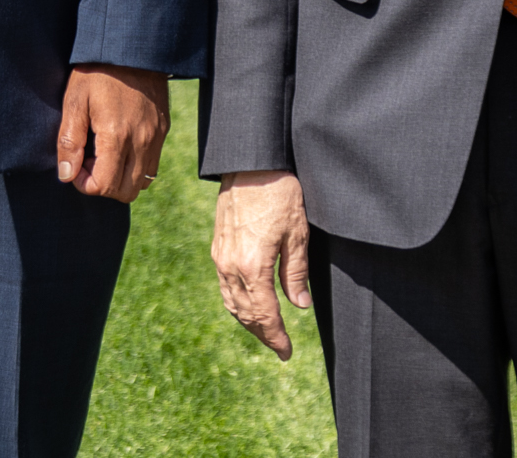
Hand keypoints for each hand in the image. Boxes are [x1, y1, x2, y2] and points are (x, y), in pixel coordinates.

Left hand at [56, 63, 170, 202]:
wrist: (132, 45)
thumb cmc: (98, 71)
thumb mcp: (75, 100)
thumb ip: (69, 140)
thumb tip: (66, 175)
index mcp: (116, 135)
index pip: (103, 186)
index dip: (84, 183)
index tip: (75, 165)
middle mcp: (141, 142)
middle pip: (124, 192)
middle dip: (102, 185)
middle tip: (88, 160)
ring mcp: (156, 137)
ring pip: (141, 183)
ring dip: (120, 178)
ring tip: (103, 153)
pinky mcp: (163, 130)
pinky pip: (152, 166)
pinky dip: (135, 167)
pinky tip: (119, 145)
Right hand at [211, 169, 310, 359]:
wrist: (251, 163)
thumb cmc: (279, 193)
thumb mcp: (298, 234)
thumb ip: (296, 273)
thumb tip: (299, 305)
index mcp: (252, 266)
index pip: (265, 314)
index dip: (277, 337)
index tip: (287, 353)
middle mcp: (230, 265)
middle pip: (245, 313)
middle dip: (263, 334)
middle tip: (280, 348)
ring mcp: (220, 256)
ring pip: (231, 302)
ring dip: (248, 321)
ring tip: (267, 331)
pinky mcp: (217, 246)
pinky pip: (224, 285)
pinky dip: (237, 303)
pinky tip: (249, 304)